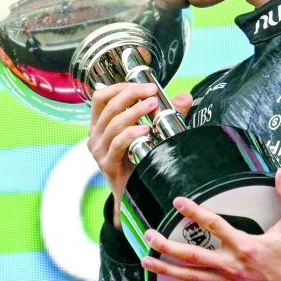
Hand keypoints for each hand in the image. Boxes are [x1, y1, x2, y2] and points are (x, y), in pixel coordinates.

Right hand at [88, 83, 192, 226]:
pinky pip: (117, 144)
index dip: (120, 87)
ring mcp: (99, 151)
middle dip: (132, 95)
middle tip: (152, 93)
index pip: (101, 97)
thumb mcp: (150, 133)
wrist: (134, 194)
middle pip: (108, 106)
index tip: (144, 86)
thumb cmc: (138, 160)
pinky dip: (132, 134)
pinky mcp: (108, 165)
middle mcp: (95, 136)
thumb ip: (166, 114)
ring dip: (135, 112)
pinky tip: (146, 130)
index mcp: (100, 125)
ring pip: (113, 123)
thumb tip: (185, 97)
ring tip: (153, 106)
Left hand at [140, 168, 280, 280]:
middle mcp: (232, 264)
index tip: (179, 202)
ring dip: (165, 270)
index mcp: (245, 245)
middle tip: (149, 235)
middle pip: (192, 255)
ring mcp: (228, 279)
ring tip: (146, 261)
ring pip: (190, 276)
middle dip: (167, 246)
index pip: (213, 225)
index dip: (194, 212)